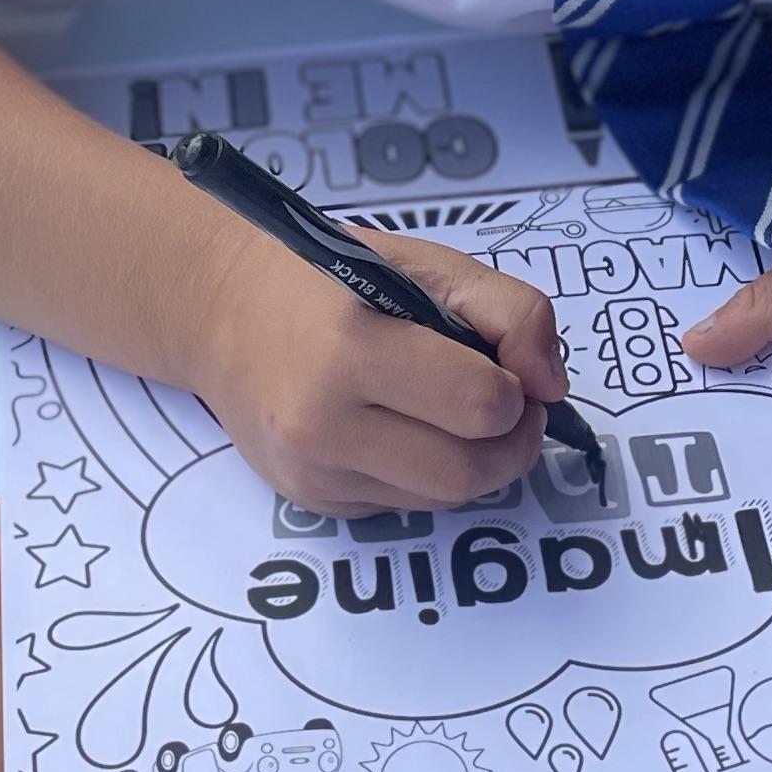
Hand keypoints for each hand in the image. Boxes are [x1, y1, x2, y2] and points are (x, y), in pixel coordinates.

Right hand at [192, 219, 571, 517]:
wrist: (222, 311)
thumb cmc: (327, 277)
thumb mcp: (426, 264)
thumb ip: (511, 310)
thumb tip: (550, 386)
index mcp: (352, 349)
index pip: (481, 406)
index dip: (516, 390)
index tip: (508, 367)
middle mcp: (322, 424)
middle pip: (467, 473)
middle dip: (510, 443)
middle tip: (506, 405)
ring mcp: (311, 473)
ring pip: (441, 501)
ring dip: (473, 463)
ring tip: (457, 412)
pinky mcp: (311, 501)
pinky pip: (404, 508)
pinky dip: (426, 476)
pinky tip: (405, 429)